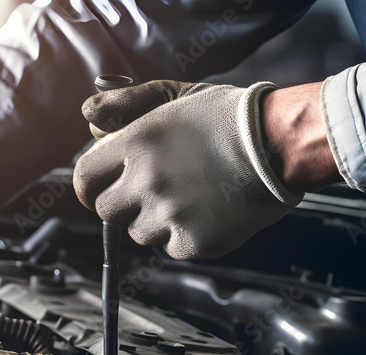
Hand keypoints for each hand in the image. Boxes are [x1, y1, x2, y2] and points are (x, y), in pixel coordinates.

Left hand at [73, 79, 333, 258]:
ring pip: (137, 232)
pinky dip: (182, 235)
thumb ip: (127, 103)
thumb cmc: (230, 118)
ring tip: (186, 196)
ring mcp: (169, 213)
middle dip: (121, 204)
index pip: (84, 177)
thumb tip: (87, 116)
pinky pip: (169, 247)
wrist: (281, 145)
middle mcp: (147, 179)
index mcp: (137, 141)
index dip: (90, 185)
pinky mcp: (193, 241)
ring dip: (153, 220)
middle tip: (148, 192)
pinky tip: (205, 211)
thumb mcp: (175, 96)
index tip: (100, 188)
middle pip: (105, 211)